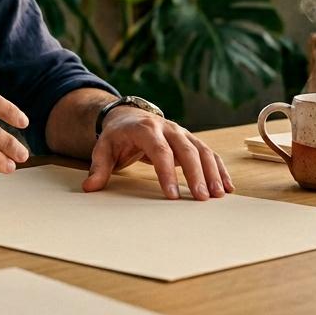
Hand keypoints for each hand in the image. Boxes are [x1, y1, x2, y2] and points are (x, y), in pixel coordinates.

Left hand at [82, 107, 233, 199]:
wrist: (129, 116)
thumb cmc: (117, 135)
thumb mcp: (103, 147)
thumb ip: (99, 167)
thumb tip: (90, 188)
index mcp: (145, 129)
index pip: (159, 151)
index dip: (167, 173)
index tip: (173, 195)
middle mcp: (168, 128)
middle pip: (186, 150)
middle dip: (196, 175)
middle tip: (201, 198)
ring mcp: (182, 133)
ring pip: (202, 150)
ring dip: (212, 173)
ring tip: (218, 196)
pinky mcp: (191, 140)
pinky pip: (208, 153)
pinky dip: (219, 169)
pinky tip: (226, 187)